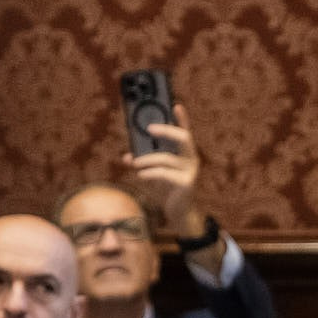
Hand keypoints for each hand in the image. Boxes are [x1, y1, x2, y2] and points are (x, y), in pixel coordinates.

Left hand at [121, 103, 203, 236]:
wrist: (180, 212)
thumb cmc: (168, 190)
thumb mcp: (154, 174)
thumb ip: (143, 163)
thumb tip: (126, 157)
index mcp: (185, 154)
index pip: (185, 133)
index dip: (183, 119)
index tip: (176, 105)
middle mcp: (191, 160)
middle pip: (184, 138)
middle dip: (167, 130)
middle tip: (150, 129)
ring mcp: (191, 171)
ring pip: (166, 158)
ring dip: (147, 159)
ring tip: (134, 163)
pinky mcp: (186, 183)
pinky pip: (164, 173)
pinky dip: (150, 173)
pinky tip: (140, 175)